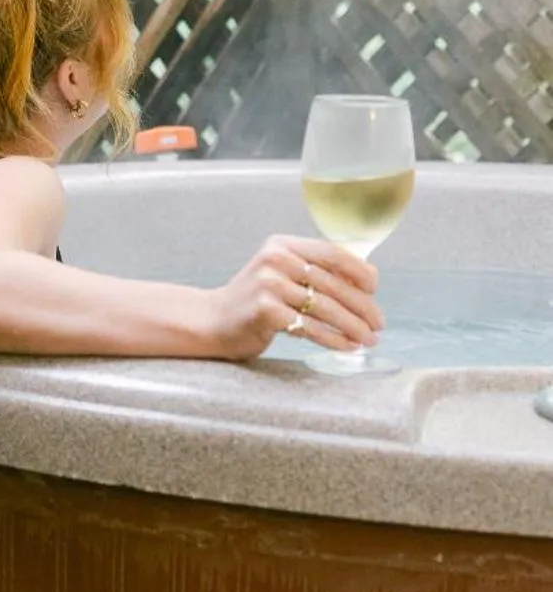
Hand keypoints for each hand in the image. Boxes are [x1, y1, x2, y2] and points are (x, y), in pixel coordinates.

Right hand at [206, 235, 382, 361]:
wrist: (212, 321)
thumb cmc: (254, 300)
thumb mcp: (280, 273)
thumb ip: (315, 270)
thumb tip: (368, 275)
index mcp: (282, 245)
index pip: (331, 252)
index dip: (359, 270)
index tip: (375, 289)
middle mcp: (275, 260)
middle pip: (332, 283)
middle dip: (362, 306)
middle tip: (379, 323)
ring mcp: (268, 284)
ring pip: (325, 307)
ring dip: (353, 326)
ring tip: (369, 339)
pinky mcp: (265, 311)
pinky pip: (310, 326)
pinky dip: (334, 339)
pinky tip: (348, 346)